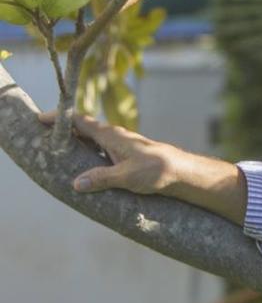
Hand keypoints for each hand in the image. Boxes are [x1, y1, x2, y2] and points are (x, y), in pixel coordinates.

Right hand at [37, 110, 178, 193]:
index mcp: (111, 135)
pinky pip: (102, 151)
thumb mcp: (126, 176)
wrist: (182, 172)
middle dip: (63, 132)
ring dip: (76, 145)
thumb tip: (76, 184)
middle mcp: (114, 136)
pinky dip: (89, 154)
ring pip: (92, 141)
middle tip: (41, 139)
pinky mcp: (127, 155)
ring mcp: (121, 145)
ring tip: (57, 154)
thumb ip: (101, 178)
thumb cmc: (156, 170)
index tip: (39, 119)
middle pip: (83, 129)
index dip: (59, 119)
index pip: (80, 121)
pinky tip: (84, 167)